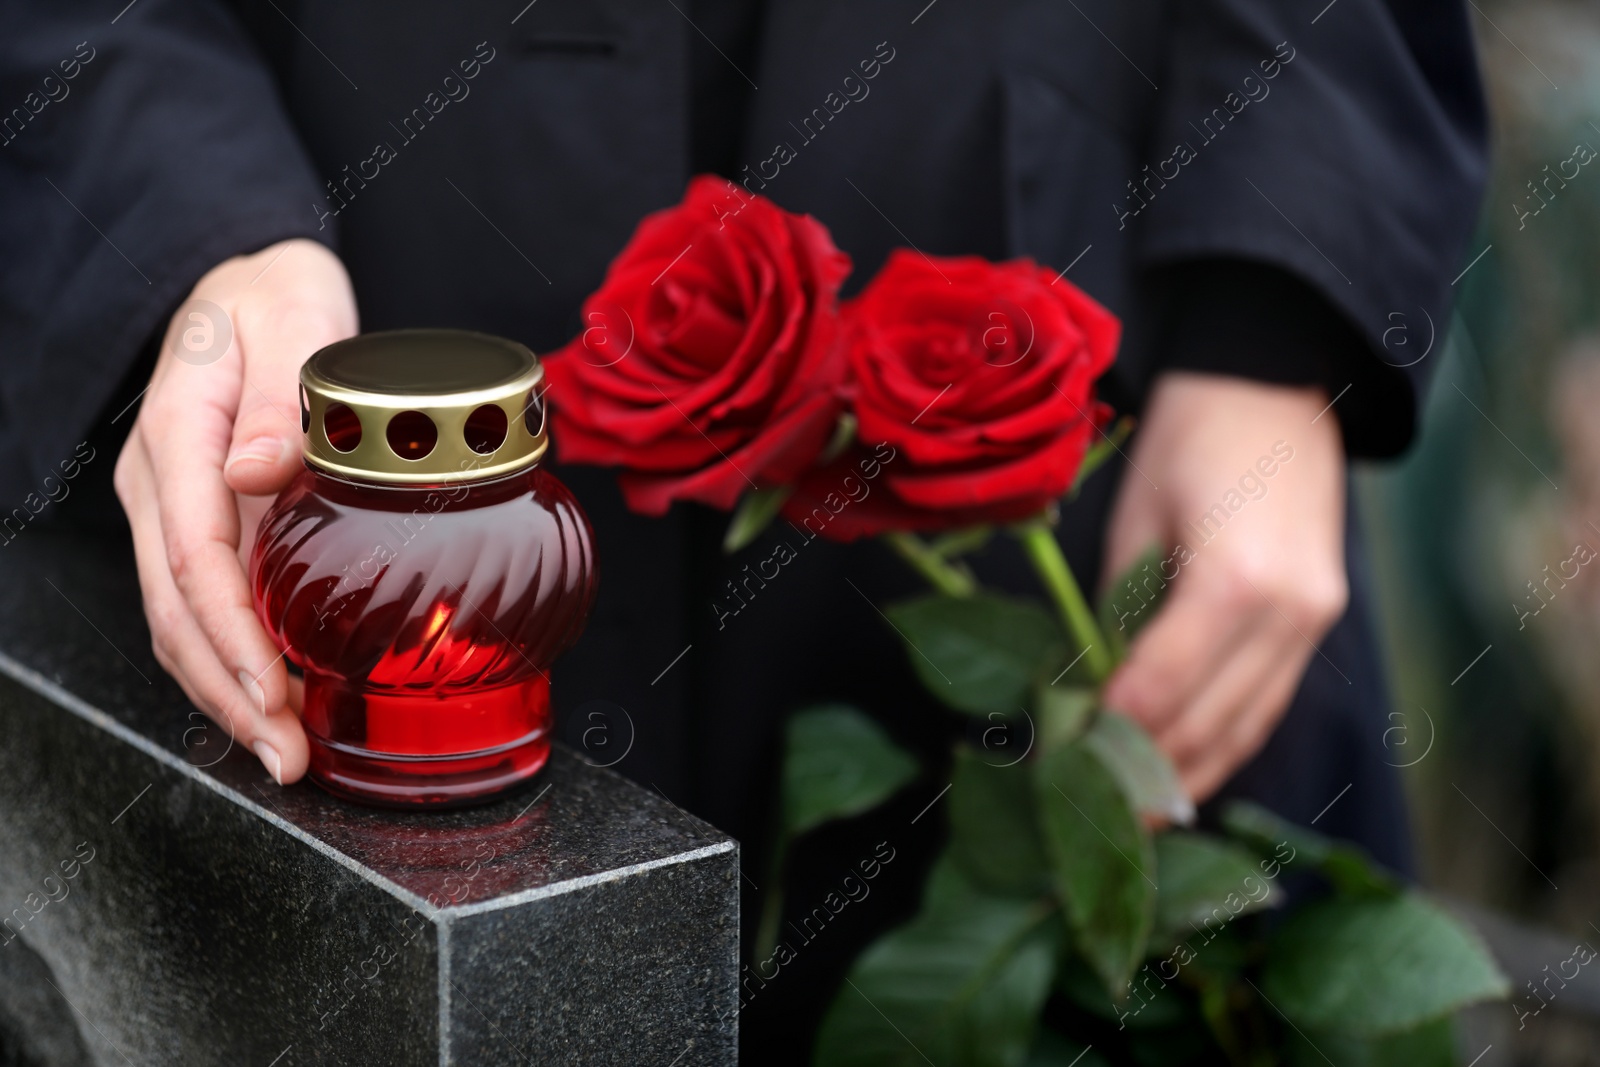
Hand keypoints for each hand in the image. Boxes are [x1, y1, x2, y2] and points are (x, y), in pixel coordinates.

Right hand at [114, 239, 357, 783]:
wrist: (246, 283)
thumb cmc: (273, 300)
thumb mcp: (291, 323)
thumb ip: (278, 401)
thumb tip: (257, 474)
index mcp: (178, 436)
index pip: (194, 557)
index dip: (231, 636)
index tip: (275, 695)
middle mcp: (160, 482)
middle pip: (176, 611)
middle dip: (230, 693)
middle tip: (287, 757)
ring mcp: (169, 507)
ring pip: (178, 621)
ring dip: (226, 692)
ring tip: (282, 751)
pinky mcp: (193, 522)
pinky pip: (197, 604)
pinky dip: (228, 661)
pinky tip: (270, 701)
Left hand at [1099, 373, 1347, 802]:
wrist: (1276, 378)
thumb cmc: (1190, 434)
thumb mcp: (1136, 516)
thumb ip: (1120, 607)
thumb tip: (1098, 684)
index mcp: (1236, 581)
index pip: (1162, 687)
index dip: (1111, 733)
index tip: (1065, 767)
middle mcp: (1290, 613)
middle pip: (1210, 723)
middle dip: (1147, 775)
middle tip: (1092, 816)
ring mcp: (1316, 620)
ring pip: (1248, 726)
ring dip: (1192, 777)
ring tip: (1139, 820)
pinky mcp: (1321, 618)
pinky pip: (1270, 701)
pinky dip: (1227, 741)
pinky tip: (1188, 770)